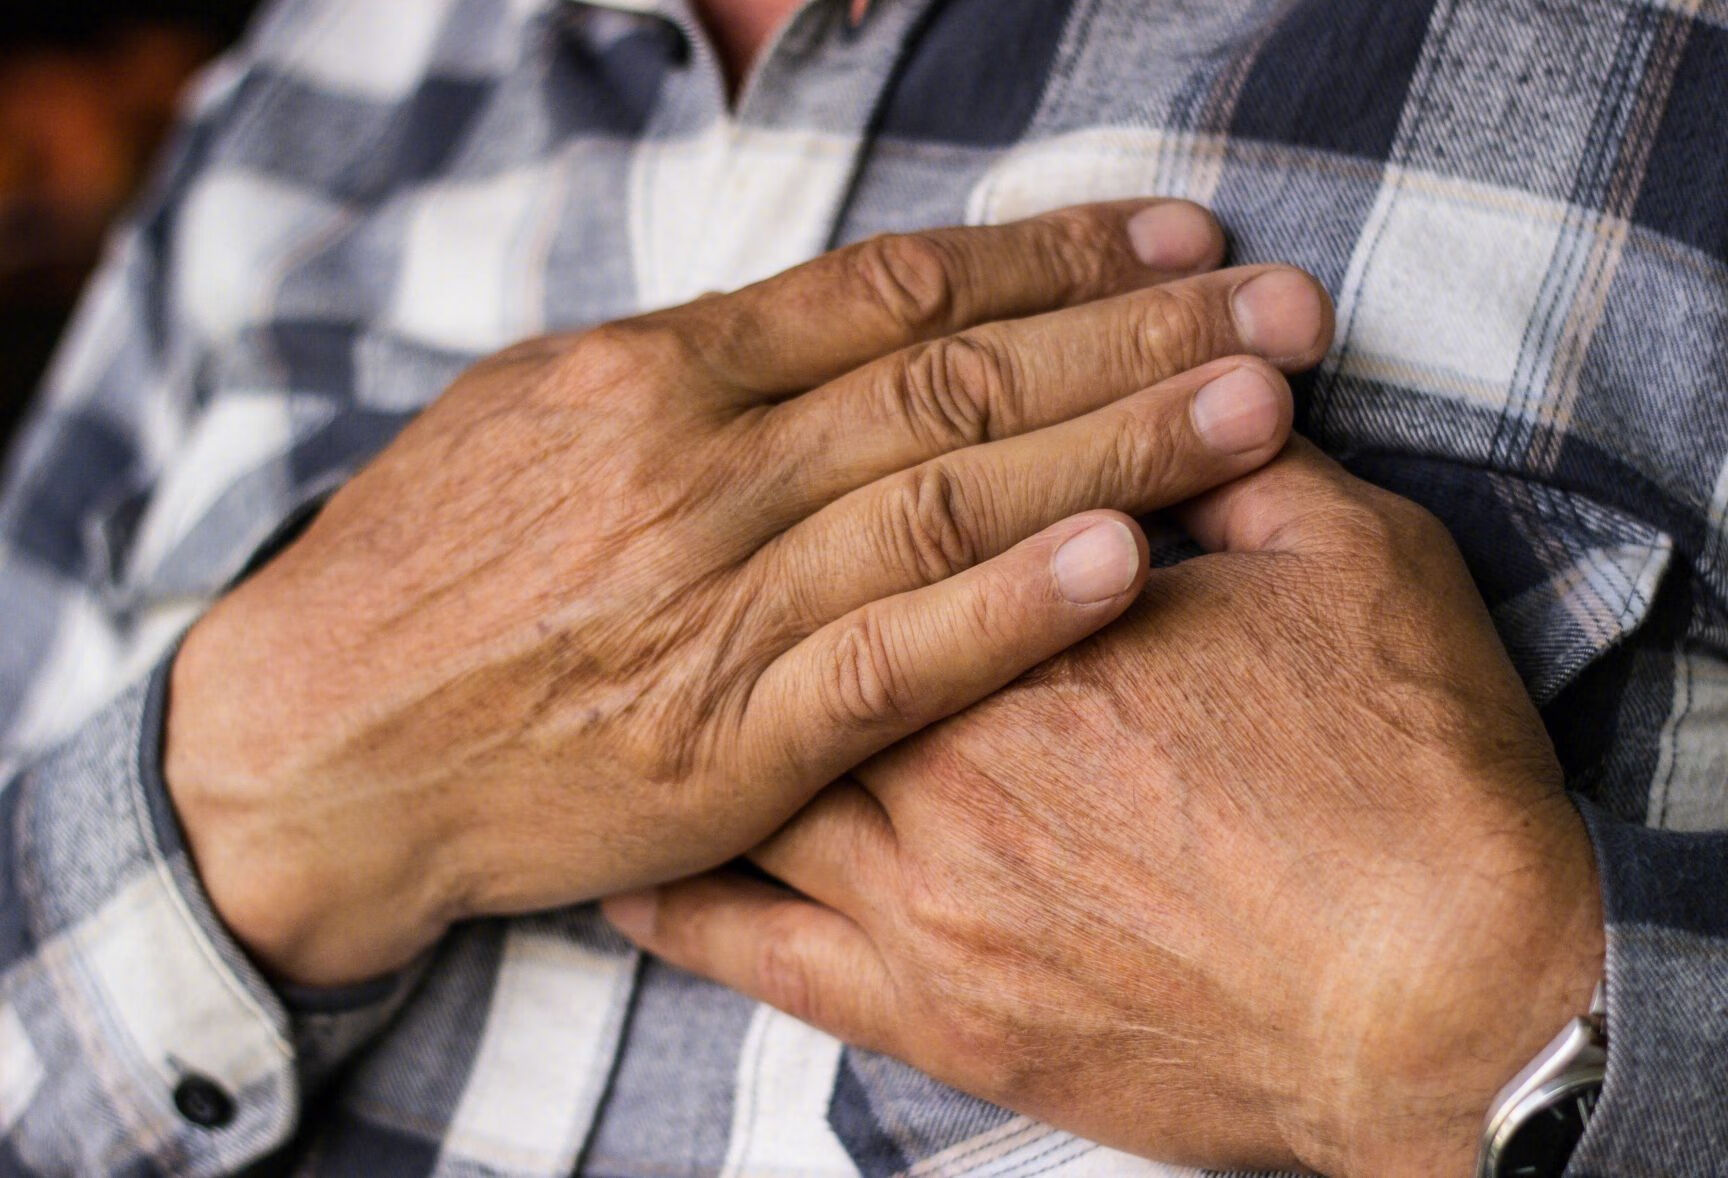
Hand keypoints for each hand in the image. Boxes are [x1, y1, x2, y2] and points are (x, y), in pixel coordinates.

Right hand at [165, 199, 1333, 985]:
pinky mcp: (722, 742)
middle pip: (955, 378)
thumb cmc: (423, 574)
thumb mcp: (535, 418)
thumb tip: (836, 317)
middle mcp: (698, 470)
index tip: (1176, 245)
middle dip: (1132, 335)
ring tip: (1258, 404)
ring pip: (946, 499)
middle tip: (1280, 305)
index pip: (894, 291)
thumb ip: (695, 369)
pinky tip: (1125, 561)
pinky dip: (1011, 609)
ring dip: (1114, 445)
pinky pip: (888, 661)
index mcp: (656, 374)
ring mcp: (713, 604)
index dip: (1053, 260)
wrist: (310, 749)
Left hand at [604, 440, 1605, 1176]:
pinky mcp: (932, 1009)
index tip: (812, 459)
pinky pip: (756, 953)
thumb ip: (1245, 474)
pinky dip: (681, 905)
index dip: (863, 471)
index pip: (909, 512)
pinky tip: (625, 874)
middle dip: (742, 594)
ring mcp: (925, 889)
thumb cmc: (1414, 780)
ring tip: (622, 691)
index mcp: (1037, 623)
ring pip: (752, 781)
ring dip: (685, 733)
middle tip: (669, 558)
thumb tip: (1188, 404)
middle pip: (799, 639)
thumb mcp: (1357, 566)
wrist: (1454, 1008)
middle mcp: (946, 750)